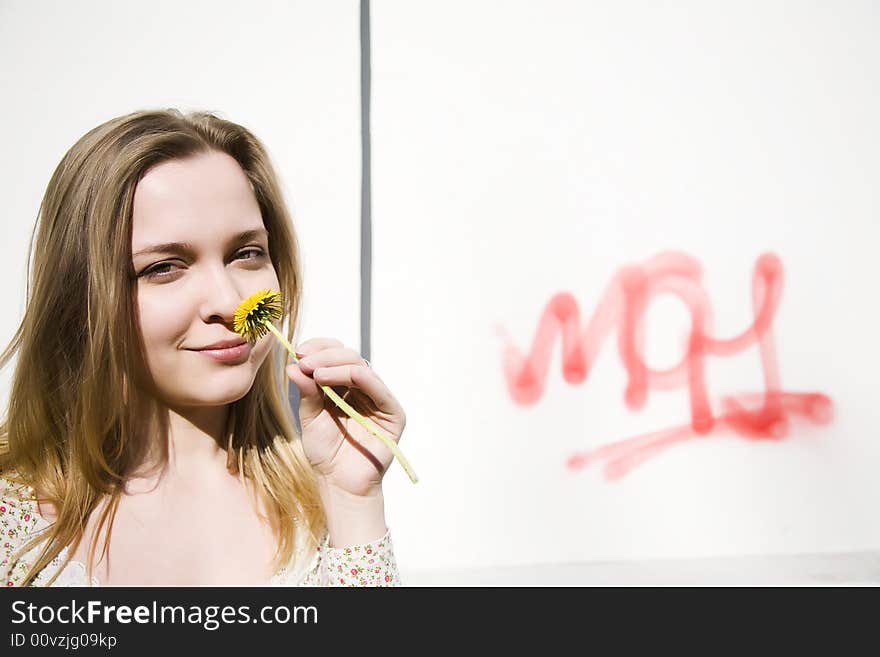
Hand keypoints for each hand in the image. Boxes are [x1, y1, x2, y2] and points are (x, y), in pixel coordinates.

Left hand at [285, 338, 405, 496]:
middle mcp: (365, 390)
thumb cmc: (325, 453)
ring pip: (361, 365)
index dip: (319, 348)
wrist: (339, 484)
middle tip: (303, 359)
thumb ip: (307, 391)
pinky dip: (353, 375)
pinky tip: (328, 378)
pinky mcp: (392, 413)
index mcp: (347, 388)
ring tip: (314, 371)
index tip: (297, 352)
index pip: (337, 356)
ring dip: (334, 363)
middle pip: (349, 356)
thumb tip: (293, 364)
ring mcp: (380, 399)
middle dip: (324, 354)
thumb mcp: (310, 416)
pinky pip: (376, 385)